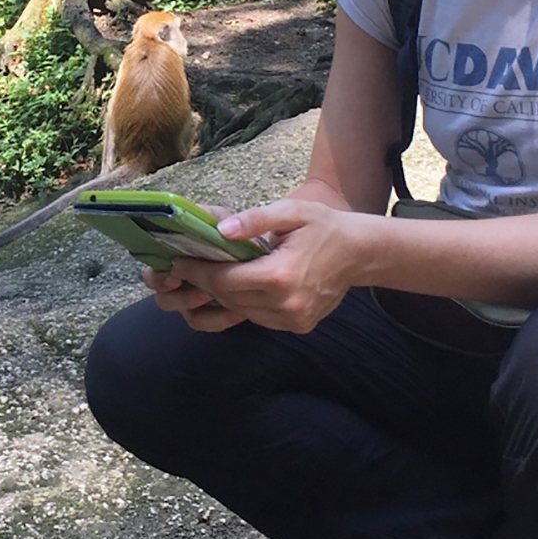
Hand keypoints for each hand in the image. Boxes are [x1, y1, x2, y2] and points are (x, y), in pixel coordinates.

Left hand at [146, 194, 368, 334]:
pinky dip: (244, 304)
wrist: (360, 253)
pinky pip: (258, 318)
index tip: (177, 262)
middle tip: (186, 267)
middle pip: (229, 299)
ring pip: (241, 312)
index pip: (225, 281)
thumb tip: (220, 229)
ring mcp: (292, 320)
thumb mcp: (291, 212)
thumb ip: (255, 219)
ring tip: (207, 276)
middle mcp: (286, 305)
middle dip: (204, 284)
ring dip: (223, 295)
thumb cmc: (324, 227)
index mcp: (281, 276)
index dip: (196, 272)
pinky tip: (238, 287)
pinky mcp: (298, 326)